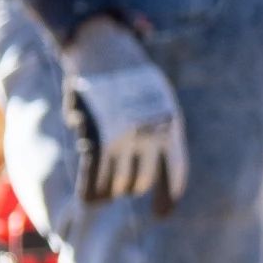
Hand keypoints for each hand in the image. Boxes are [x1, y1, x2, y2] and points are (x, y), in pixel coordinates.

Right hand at [58, 19, 185, 208]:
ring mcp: (122, 138)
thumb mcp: (159, 98)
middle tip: (122, 188)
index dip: (167, 197)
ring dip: (110, 191)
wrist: (105, 47)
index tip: (162, 215)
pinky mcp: (96, 135)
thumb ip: (160, 127)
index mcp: (171, 127)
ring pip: (117, 183)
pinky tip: (88, 201)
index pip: (174, 173)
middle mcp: (150, 137)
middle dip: (130, 188)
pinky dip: (90, 190)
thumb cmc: (133, 73)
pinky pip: (93, 174)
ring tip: (104, 194)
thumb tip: (158, 158)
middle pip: (141, 182)